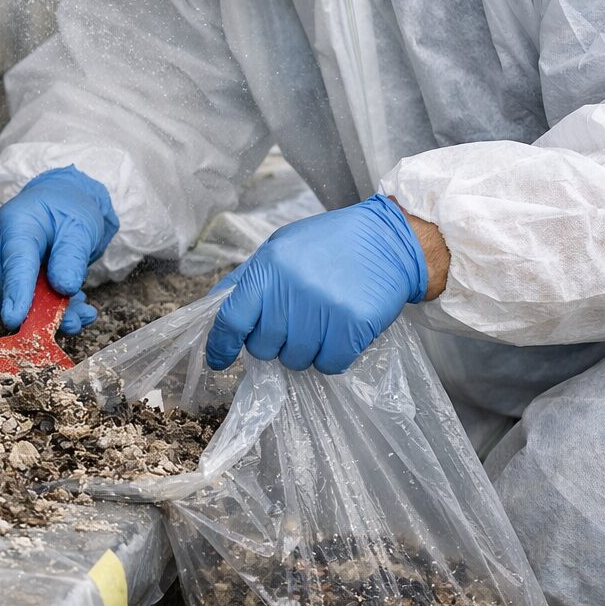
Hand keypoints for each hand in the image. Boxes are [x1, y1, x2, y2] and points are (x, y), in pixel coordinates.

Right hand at [0, 166, 118, 333]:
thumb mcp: (81, 228)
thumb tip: (64, 287)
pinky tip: (65, 305)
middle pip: (11, 289)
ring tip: (80, 310)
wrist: (57, 206)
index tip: (14, 319)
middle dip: (45, 311)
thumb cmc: (67, 212)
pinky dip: (41, 312)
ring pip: (11, 303)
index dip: (16, 292)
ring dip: (47, 315)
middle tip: (82, 316)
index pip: (15, 263)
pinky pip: (13, 305)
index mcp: (15, 223)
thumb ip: (72, 257)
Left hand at [205, 194, 427, 373]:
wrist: (389, 240)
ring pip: (295, 360)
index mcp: (269, 267)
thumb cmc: (329, 244)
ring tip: (321, 322)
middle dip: (274, 343)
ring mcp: (323, 309)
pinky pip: (329, 364)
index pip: (232, 318)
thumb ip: (248, 279)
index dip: (221, 345)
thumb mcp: (281, 248)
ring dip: (305, 350)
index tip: (218, 359)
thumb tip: (216, 310)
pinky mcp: (352, 325)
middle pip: (263, 346)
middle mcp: (292, 289)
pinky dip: (333, 356)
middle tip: (294, 323)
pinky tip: (341, 332)